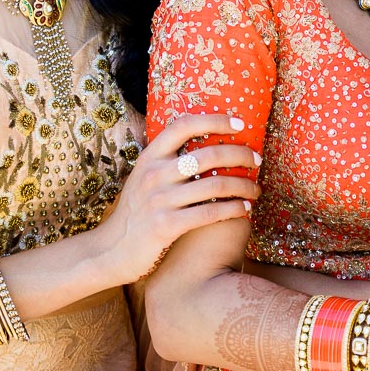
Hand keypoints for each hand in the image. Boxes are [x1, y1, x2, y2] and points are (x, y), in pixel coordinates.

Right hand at [92, 113, 260, 283]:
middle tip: (258, 160)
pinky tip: (245, 209)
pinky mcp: (166, 226)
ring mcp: (159, 200)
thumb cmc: (137, 211)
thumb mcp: (144, 177)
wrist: (111, 250)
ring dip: (244, 186)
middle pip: (209, 154)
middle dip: (241, 155)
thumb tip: (205, 141)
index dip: (215, 120)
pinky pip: (210, 214)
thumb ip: (167, 160)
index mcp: (150, 156)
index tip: (240, 124)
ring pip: (216, 186)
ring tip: (256, 189)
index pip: (184, 125)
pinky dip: (234, 209)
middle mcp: (154, 174)